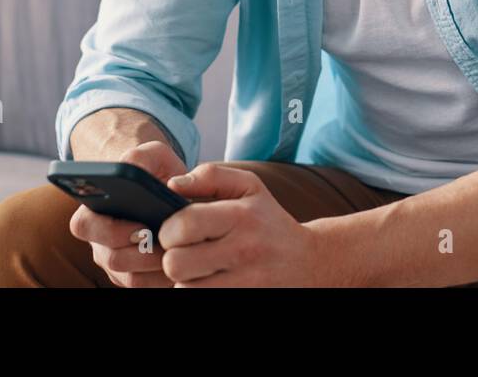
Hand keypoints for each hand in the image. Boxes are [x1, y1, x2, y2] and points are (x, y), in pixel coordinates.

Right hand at [68, 140, 186, 287]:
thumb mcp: (151, 153)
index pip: (84, 225)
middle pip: (111, 258)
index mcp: (93, 210)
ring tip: (181, 251)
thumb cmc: (154, 169)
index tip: (141, 227)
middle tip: (169, 242)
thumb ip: (140, 156)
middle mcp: (99, 241)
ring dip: (158, 267)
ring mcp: (116, 262)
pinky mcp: (135, 277)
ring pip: (130, 277)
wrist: (165, 186)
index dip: (110, 231)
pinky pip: (146, 287)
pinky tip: (185, 264)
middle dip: (143, 253)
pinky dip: (165, 278)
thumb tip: (137, 173)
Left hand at [157, 163, 324, 286]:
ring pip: (185, 290)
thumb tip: (172, 185)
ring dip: (185, 281)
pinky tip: (208, 281)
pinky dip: (198, 292)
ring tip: (197, 270)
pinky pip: (199, 302)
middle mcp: (244, 250)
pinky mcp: (244, 299)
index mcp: (241, 216)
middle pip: (176, 263)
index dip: (169, 229)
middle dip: (173, 258)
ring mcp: (246, 282)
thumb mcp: (249, 186)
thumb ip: (209, 176)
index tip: (175, 232)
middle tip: (183, 253)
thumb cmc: (268, 220)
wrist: (308, 261)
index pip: (184, 224)